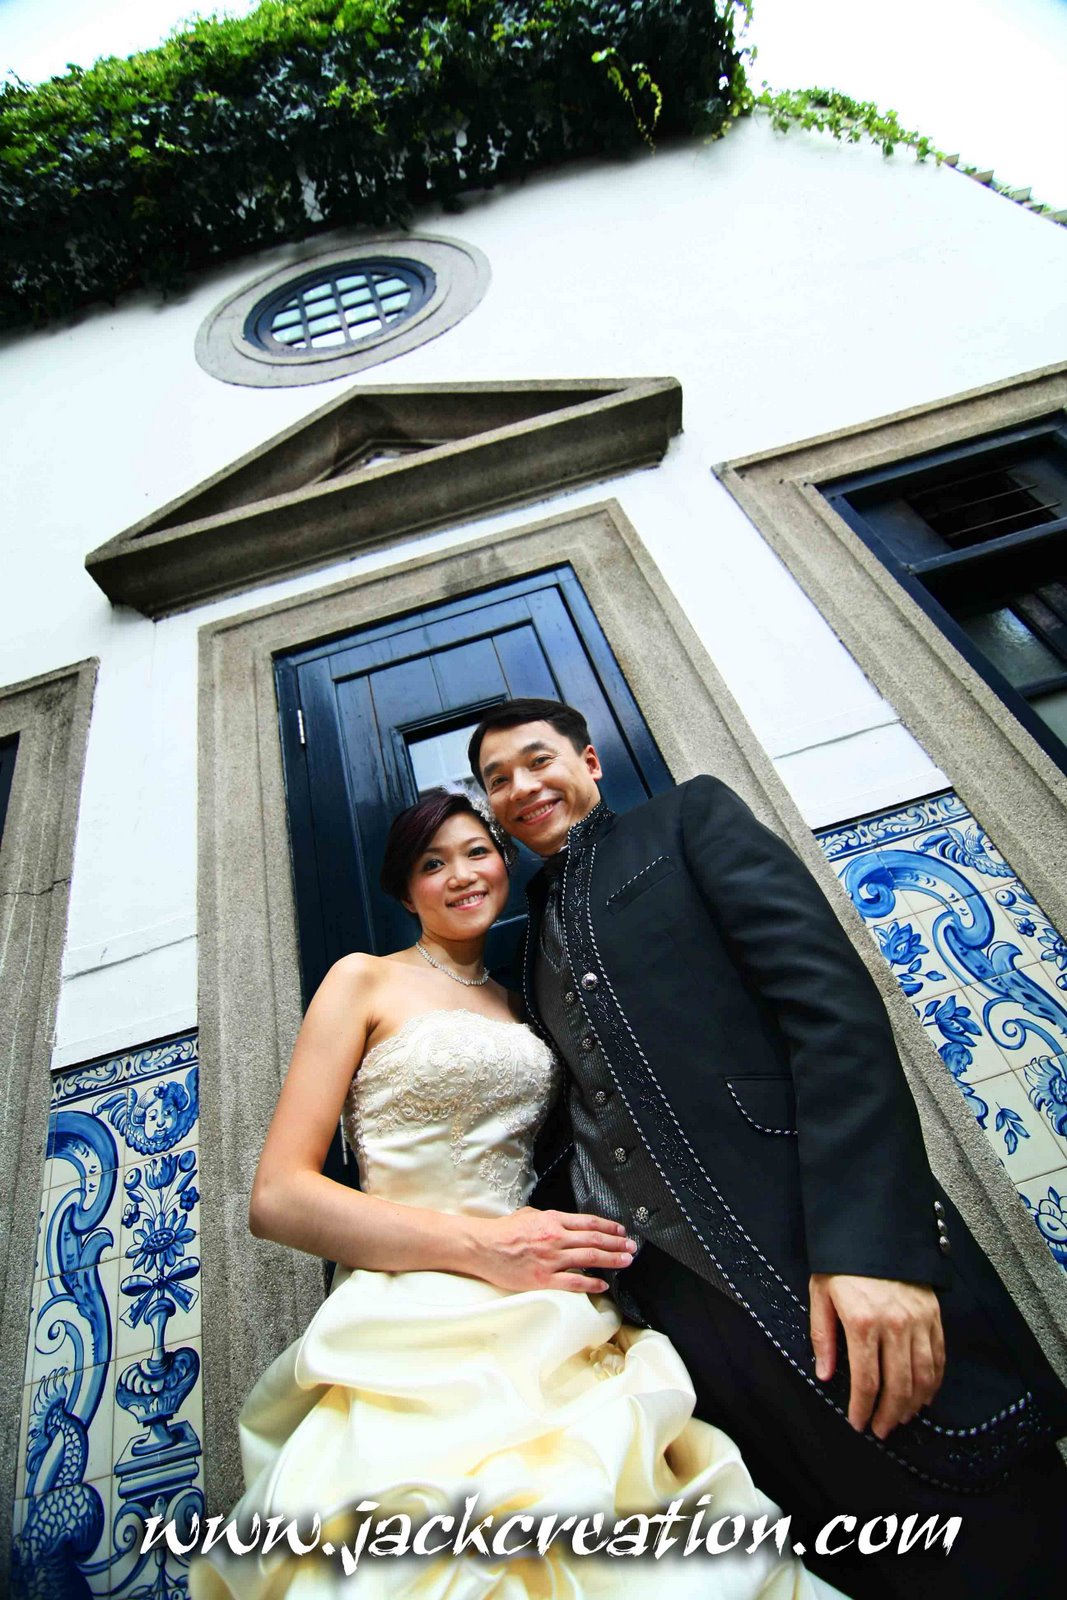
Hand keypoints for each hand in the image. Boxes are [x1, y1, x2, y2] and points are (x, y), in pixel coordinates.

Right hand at [474, 1208, 635, 1292]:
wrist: (482, 1247)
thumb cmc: (503, 1231)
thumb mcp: (529, 1215)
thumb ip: (550, 1218)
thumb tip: (565, 1223)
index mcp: (552, 1221)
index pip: (588, 1223)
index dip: (608, 1227)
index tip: (621, 1231)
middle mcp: (555, 1238)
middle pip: (594, 1241)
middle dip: (617, 1244)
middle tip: (632, 1247)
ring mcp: (550, 1260)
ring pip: (589, 1260)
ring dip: (611, 1260)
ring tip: (626, 1261)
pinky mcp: (543, 1279)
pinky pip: (573, 1283)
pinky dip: (591, 1283)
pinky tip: (603, 1284)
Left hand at [809, 1272, 944, 1438]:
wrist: (875, 1230)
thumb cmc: (842, 1264)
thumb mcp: (821, 1295)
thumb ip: (823, 1336)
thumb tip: (825, 1374)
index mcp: (863, 1322)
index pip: (867, 1380)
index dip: (864, 1408)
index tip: (859, 1423)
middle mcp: (895, 1325)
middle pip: (898, 1385)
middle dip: (889, 1414)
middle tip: (881, 1429)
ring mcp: (919, 1321)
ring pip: (922, 1376)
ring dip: (913, 1404)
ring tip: (901, 1417)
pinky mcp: (933, 1315)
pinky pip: (938, 1357)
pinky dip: (933, 1382)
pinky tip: (923, 1395)